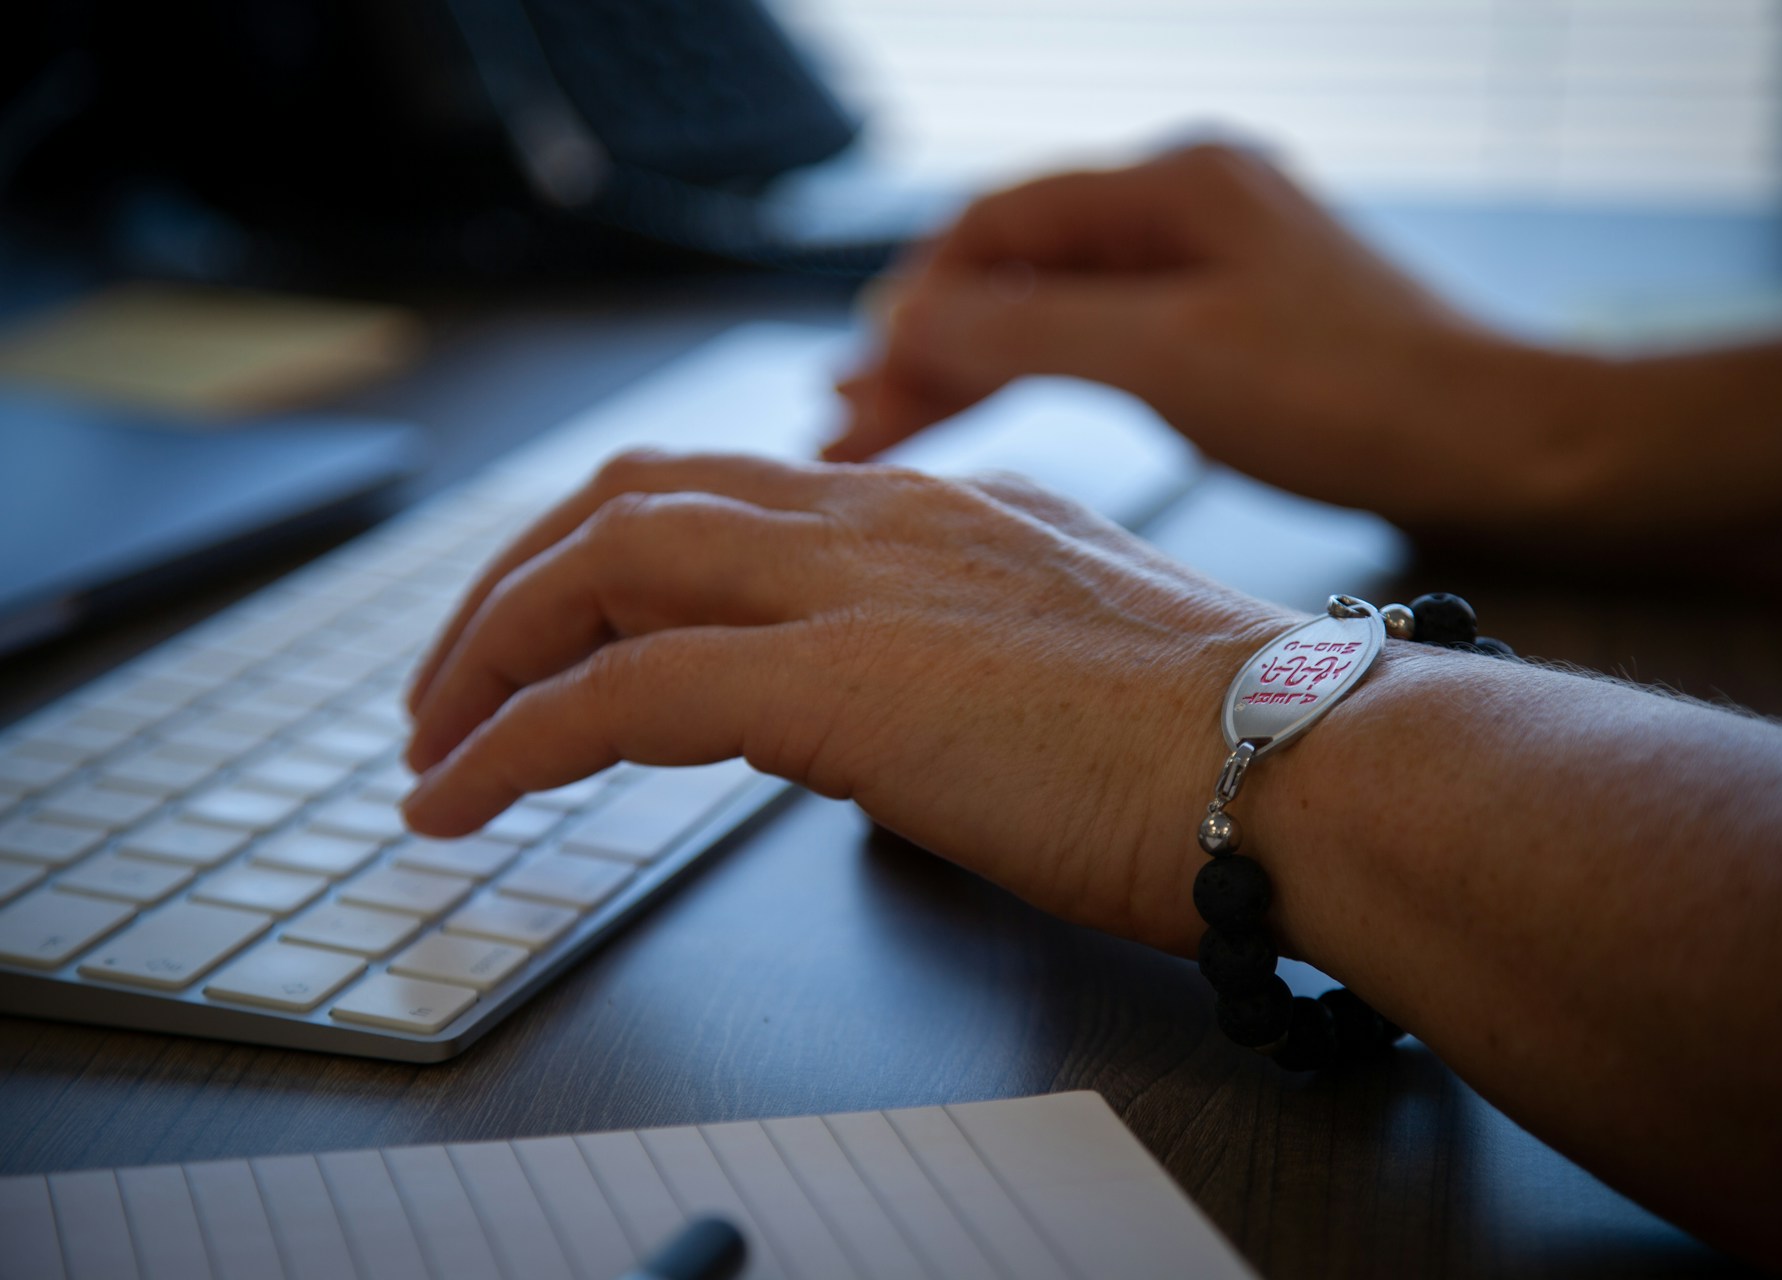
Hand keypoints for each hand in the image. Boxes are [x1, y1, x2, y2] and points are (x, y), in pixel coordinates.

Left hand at [403, 451, 1294, 952]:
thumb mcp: (1074, 660)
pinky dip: (512, 742)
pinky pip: (615, 696)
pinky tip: (462, 802)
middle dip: (518, 585)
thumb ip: (973, 655)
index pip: (730, 494)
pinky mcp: (834, 682)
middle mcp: (884, 519)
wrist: (1311, 763)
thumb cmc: (1233, 741)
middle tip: (457, 682)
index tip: (564, 633)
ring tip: (434, 743)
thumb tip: (897, 712)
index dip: (612, 555)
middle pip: (635, 498)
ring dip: (489, 649)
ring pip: (602, 563)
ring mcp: (855, 586)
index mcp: (941, 511)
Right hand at [827, 143, 1572, 528]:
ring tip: (901, 430)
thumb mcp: (1169, 357)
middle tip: (856, 423)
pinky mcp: (1242, 328)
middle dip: (932, 342)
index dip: (913, 302)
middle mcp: (1193, 207)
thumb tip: (904, 322)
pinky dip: (1046, 380)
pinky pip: (1109, 340)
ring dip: (978, 366)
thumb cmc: (1364, 395)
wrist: (1507, 447)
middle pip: (1018, 266)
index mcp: (1175, 184)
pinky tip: (1009, 417)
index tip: (860, 381)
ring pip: (1058, 308)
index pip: (995, 226)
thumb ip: (1027, 333)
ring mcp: (1219, 266)